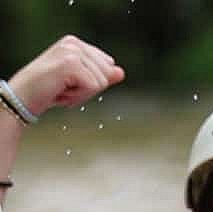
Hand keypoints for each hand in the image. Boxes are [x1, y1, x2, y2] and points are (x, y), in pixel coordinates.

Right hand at [7, 36, 123, 116]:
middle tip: (65, 87)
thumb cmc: (48, 90)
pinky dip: (78, 96)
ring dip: (82, 93)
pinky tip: (60, 92)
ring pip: (102, 82)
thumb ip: (100, 76)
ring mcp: (72, 52)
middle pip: (107, 73)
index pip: (107, 65)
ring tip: (61, 89)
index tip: (69, 82)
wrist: (22, 98)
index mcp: (76, 43)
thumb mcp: (79, 83)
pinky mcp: (70, 64)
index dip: (92, 82)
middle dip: (90, 88)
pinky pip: (93, 87)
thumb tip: (121, 72)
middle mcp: (74, 43)